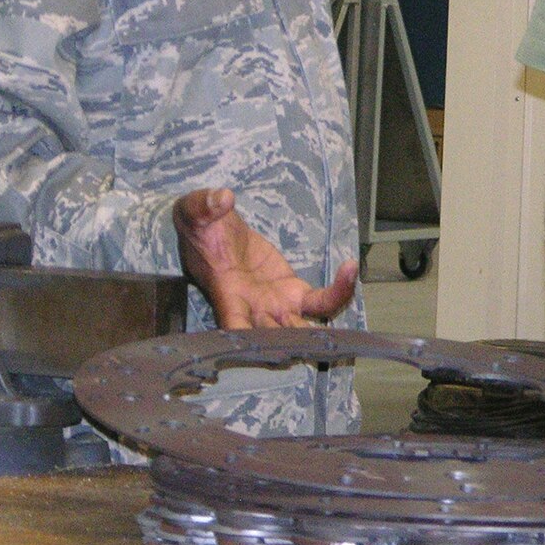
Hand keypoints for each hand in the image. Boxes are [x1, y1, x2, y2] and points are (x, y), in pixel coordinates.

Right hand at [173, 187, 358, 329]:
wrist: (215, 230)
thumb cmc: (200, 228)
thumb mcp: (194, 212)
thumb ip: (203, 206)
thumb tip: (221, 198)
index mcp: (228, 298)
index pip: (236, 330)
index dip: (252, 343)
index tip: (272, 346)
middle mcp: (254, 311)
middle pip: (278, 340)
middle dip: (297, 346)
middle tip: (320, 345)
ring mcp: (277, 306)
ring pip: (305, 329)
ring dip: (325, 330)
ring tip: (344, 316)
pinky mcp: (294, 292)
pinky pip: (321, 301)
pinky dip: (339, 290)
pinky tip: (350, 267)